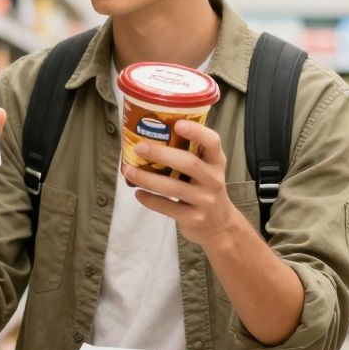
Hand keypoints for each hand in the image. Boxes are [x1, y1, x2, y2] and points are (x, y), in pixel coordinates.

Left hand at [121, 119, 244, 249]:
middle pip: (189, 164)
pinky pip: (168, 207)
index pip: (212, 142)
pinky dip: (151, 200)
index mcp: (216, 162)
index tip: (177, 124)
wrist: (219, 225)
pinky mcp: (194, 218)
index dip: (197, 132)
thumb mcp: (206, 169)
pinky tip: (138, 193)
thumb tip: (149, 136)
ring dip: (148, 178)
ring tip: (128, 171)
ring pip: (174, 187)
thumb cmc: (204, 189)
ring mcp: (205, 201)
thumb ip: (189, 154)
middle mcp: (214, 179)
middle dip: (162, 154)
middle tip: (139, 147)